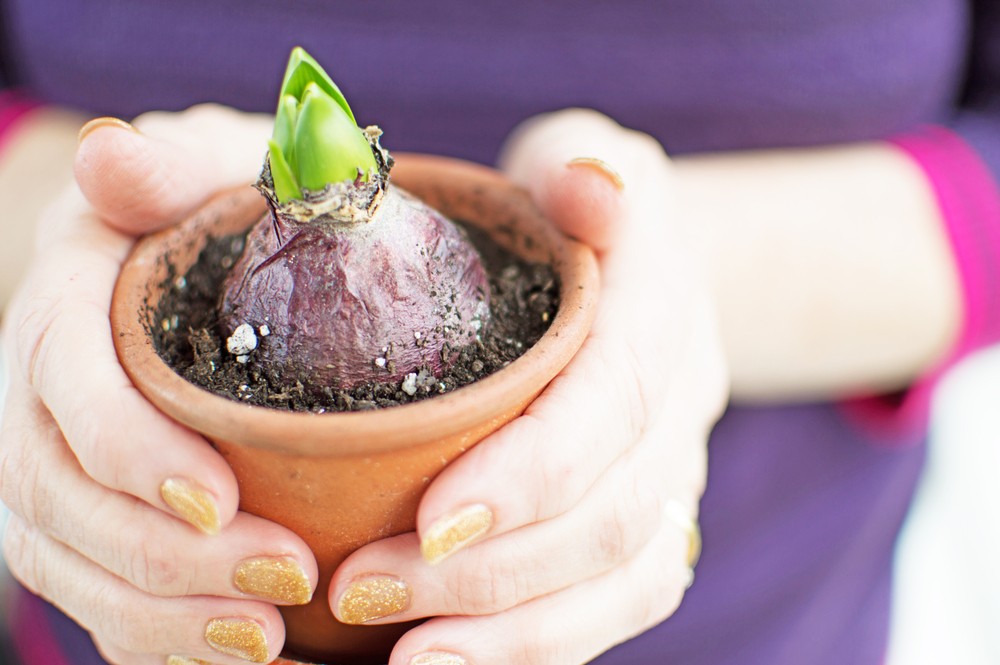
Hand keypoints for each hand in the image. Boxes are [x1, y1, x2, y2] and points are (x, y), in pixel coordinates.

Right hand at [1, 106, 317, 664]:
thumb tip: (115, 156)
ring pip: (72, 562)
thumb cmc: (222, 208)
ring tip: (267, 639)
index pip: (66, 382)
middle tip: (280, 579)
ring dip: (164, 615)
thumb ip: (171, 164)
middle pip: (60, 494)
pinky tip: (245, 656)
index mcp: (66, 301)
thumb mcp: (209, 165)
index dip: (127, 448)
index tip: (218, 499)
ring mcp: (53, 466)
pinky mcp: (87, 519)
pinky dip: (161, 638)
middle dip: (162, 555)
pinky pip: (101, 594)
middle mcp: (36, 393)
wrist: (206, 252)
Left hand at [326, 110, 729, 664]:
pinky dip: (543, 642)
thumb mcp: (579, 158)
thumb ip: (583, 165)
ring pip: (627, 580)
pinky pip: (619, 603)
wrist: (642, 270)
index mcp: (664, 309)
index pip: (613, 401)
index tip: (426, 520)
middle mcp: (682, 404)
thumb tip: (592, 188)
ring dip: (517, 632)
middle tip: (363, 593)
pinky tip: (452, 656)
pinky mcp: (649, 520)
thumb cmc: (576, 210)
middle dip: (494, 572)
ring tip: (406, 658)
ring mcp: (672, 472)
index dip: (532, 470)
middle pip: (615, 514)